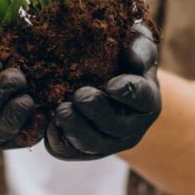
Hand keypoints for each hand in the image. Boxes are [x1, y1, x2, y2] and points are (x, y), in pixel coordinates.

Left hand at [45, 23, 160, 159]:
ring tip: (61, 110)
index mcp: (146, 101)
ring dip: (76, 129)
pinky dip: (57, 139)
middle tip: (80, 95)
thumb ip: (139, 46)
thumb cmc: (120, 56)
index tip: (112, 84)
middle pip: (116, 127)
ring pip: (93, 145)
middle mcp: (131, 127)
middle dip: (98, 112)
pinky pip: (68, 152)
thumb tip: (133, 58)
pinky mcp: (81, 150)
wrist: (101, 78)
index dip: (129, 93)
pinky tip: (48, 123)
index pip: (143, 99)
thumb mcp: (135, 42)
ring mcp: (107, 142)